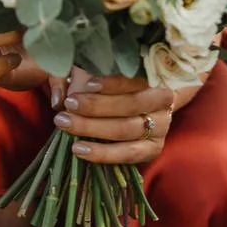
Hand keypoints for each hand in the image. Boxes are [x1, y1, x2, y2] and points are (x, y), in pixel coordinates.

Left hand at [53, 69, 180, 165]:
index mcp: (155, 76)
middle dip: (96, 106)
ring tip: (65, 124)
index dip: (111, 83)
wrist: (144, 109)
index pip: (134, 79)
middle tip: (68, 105)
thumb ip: (84, 74)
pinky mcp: (153, 149)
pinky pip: (128, 154)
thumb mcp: (103, 72)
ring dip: (92, 128)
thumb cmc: (117, 85)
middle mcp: (163, 102)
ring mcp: (161, 127)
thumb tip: (64, 87)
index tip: (86, 84)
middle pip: (130, 105)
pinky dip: (102, 153)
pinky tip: (79, 149)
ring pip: (126, 130)